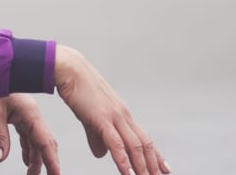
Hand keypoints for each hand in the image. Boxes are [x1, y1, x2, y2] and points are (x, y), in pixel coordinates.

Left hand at [0, 93, 61, 174]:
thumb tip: (0, 157)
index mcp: (31, 114)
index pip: (45, 142)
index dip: (52, 161)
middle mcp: (32, 116)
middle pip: (45, 143)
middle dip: (48, 162)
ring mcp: (26, 116)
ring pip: (36, 142)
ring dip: (36, 159)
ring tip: (32, 174)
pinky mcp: (19, 116)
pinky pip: (27, 136)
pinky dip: (28, 149)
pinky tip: (26, 160)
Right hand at [54, 45, 169, 174]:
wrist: (70, 70)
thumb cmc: (79, 91)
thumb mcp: (90, 118)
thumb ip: (97, 137)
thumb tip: (102, 154)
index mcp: (123, 115)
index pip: (144, 138)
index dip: (155, 155)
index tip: (165, 168)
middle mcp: (124, 116)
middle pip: (145, 144)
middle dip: (154, 164)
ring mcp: (115, 117)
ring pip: (135, 146)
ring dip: (143, 166)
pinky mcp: (102, 119)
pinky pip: (116, 144)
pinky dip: (124, 161)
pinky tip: (128, 174)